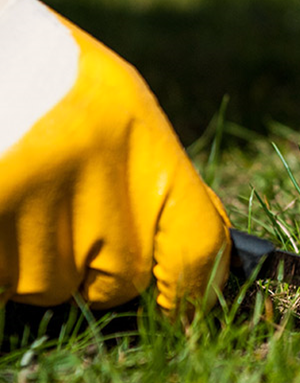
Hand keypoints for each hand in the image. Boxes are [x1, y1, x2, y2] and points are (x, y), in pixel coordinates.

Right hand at [0, 0, 230, 312]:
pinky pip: (3, 281)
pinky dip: (3, 258)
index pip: (196, 248)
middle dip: (98, 267)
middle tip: (70, 213)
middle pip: (117, 281)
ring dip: (38, 259)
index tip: (184, 306)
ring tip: (26, 190)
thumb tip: (197, 257)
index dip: (195, 289)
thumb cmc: (53, 77)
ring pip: (49, 286)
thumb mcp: (125, 110)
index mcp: (143, 144)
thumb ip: (161, 184)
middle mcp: (94, 180)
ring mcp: (31, 206)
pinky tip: (5, 201)